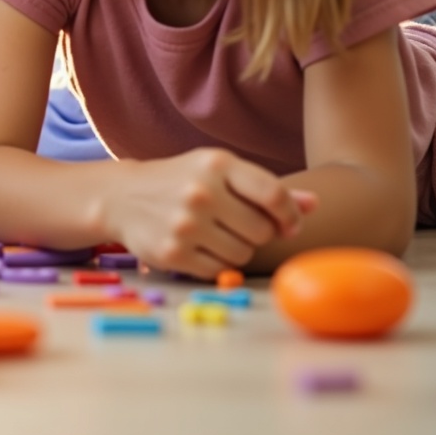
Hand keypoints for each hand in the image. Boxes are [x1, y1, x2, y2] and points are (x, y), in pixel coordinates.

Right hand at [104, 147, 318, 277]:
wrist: (120, 196)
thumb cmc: (181, 181)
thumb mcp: (219, 173)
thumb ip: (266, 189)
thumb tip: (314, 205)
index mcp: (216, 164)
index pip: (274, 195)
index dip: (290, 215)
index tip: (287, 224)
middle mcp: (200, 192)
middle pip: (262, 231)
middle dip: (257, 233)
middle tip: (236, 225)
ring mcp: (184, 224)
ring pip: (243, 253)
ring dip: (237, 249)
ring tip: (215, 234)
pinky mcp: (172, 253)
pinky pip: (220, 270)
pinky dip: (217, 263)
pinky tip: (199, 247)